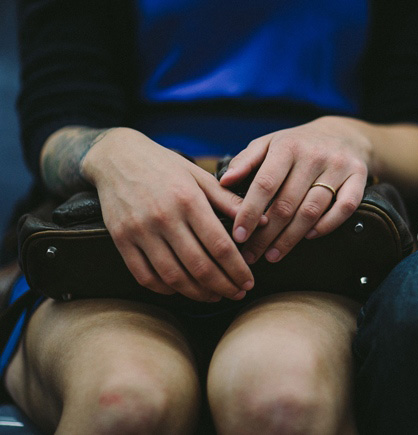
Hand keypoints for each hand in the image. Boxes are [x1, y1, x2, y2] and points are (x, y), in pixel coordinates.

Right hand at [82, 128, 252, 301]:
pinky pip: (145, 276)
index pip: (219, 245)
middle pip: (199, 266)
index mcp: (188, 200)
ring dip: (197, 293)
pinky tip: (182, 289)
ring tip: (215, 296)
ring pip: (173, 276)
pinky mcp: (120, 240)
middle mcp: (163, 217)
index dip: (237, 269)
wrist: (117, 157)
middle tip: (237, 294)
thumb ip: (229, 201)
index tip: (249, 281)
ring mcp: (139, 231)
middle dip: (223, 286)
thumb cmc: (165, 166)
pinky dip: (165, 289)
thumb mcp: (200, 176)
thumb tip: (264, 220)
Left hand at [219, 116, 370, 265]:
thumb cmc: (298, 144)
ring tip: (272, 255)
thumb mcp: (269, 143)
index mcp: (288, 146)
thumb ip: (245, 161)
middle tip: (251, 255)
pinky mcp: (359, 177)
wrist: (342, 133)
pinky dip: (326, 226)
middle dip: (266, 234)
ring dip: (290, 238)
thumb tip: (223, 181)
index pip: (265, 184)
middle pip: (287, 203)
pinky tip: (308, 237)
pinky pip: (344, 208)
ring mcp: (339, 166)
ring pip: (312, 211)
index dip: (250, 212)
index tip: (238, 236)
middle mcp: (314, 155)